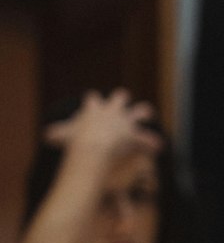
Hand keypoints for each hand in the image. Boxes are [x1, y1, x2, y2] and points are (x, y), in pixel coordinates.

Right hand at [43, 89, 161, 164]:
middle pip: (120, 97)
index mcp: (95, 108)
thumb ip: (56, 134)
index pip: (93, 98)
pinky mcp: (135, 135)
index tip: (93, 99)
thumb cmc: (76, 140)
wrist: (94, 146)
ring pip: (140, 111)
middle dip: (121, 99)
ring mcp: (126, 121)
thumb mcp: (62, 134)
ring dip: (144, 113)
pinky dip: (152, 142)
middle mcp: (113, 111)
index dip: (93, 100)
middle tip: (121, 100)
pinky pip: (147, 138)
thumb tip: (47, 136)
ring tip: (148, 113)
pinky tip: (158, 146)